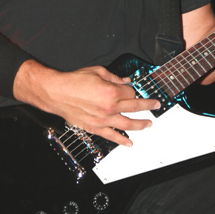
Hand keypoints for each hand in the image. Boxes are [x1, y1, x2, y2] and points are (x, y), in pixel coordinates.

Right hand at [14, 61, 160, 146]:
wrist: (58, 93)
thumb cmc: (75, 81)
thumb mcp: (97, 72)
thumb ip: (114, 77)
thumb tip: (125, 80)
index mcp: (112, 91)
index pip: (131, 92)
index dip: (132, 89)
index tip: (133, 88)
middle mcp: (110, 107)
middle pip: (134, 107)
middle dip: (147, 106)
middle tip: (156, 106)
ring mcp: (103, 119)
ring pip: (128, 124)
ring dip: (141, 124)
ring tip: (149, 124)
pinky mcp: (95, 128)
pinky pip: (112, 136)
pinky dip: (122, 141)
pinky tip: (130, 142)